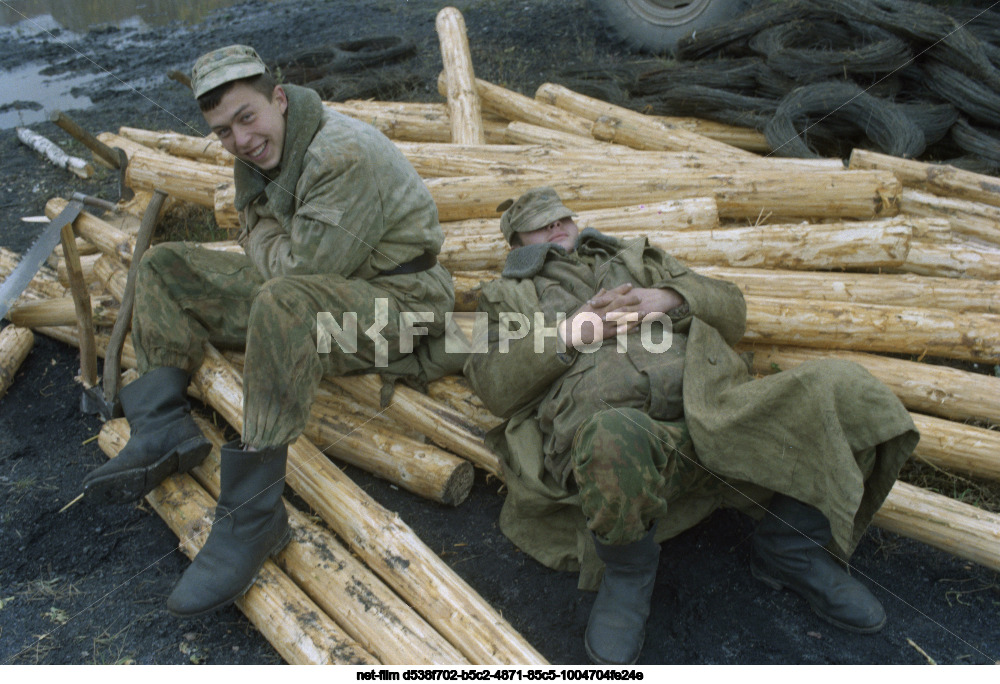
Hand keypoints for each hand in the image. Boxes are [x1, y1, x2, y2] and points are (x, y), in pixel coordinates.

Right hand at [557, 284, 683, 348]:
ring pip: (622, 317)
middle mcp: (603, 312)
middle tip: (640, 297)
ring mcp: (605, 322)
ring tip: (644, 312)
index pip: (612, 294)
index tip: (630, 285)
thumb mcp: (586, 305)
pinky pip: (620, 330)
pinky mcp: (606, 333)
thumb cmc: (578, 318)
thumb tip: (605, 289)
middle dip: (631, 300)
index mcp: (598, 304)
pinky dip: (629, 329)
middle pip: (619, 304)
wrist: (571, 332)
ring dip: (634, 315)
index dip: (622, 289)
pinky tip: (638, 328)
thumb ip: (597, 297)